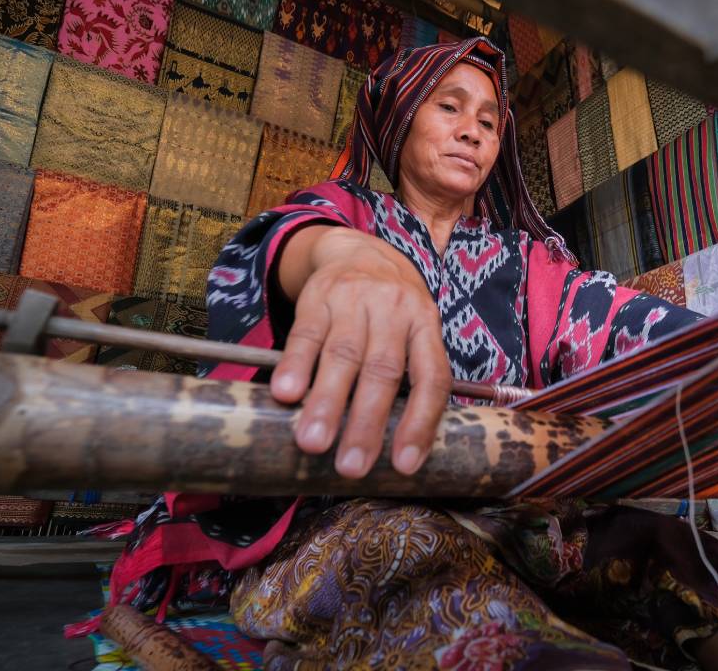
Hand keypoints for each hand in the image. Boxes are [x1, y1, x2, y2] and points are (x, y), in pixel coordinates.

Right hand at [269, 226, 451, 478]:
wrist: (358, 251)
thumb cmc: (391, 312)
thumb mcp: (413, 333)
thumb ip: (407, 379)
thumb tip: (398, 450)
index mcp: (425, 326)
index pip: (431, 377)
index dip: (420, 423)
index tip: (404, 465)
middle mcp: (394, 311)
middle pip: (383, 370)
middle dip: (366, 422)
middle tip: (351, 466)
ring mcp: (355, 301)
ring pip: (343, 355)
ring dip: (327, 402)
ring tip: (313, 443)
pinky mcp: (318, 297)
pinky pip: (306, 333)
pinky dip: (295, 364)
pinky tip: (285, 393)